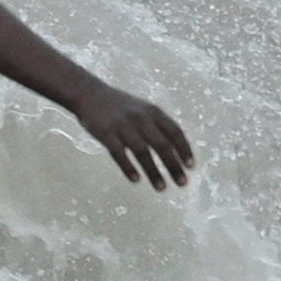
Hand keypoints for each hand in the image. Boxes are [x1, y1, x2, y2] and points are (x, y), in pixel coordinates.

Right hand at [73, 89, 195, 192]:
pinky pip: (119, 153)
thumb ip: (158, 126)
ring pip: (142, 152)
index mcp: (152, 111)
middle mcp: (140, 117)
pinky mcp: (105, 132)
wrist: (88, 93)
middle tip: (182, 183)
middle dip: (174, 165)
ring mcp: (122, 125)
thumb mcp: (143, 109)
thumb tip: (177, 151)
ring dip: (154, 171)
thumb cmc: (120, 106)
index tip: (191, 167)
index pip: (175, 131)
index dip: (184, 149)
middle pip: (162, 144)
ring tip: (162, 188)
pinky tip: (136, 180)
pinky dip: (128, 167)